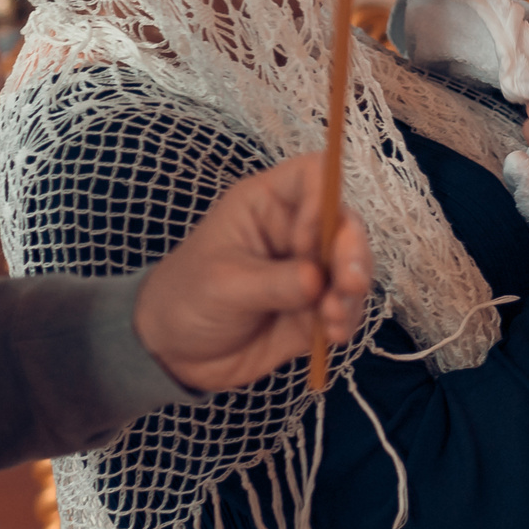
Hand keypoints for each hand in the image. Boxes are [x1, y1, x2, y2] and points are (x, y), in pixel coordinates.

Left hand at [133, 154, 374, 392]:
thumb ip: (274, 282)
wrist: (175, 352)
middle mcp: (295, 231)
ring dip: (352, 293)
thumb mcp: (224, 285)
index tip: (309, 240)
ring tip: (332, 319)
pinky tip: (333, 335)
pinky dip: (347, 319)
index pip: (313, 176)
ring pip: (353, 267)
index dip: (325, 198)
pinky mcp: (317, 306)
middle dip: (352, 254)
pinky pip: (347, 306)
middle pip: (345, 223)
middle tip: (348, 284)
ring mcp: (310, 270)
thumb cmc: (185, 299)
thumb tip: (319, 282)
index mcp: (266, 205)